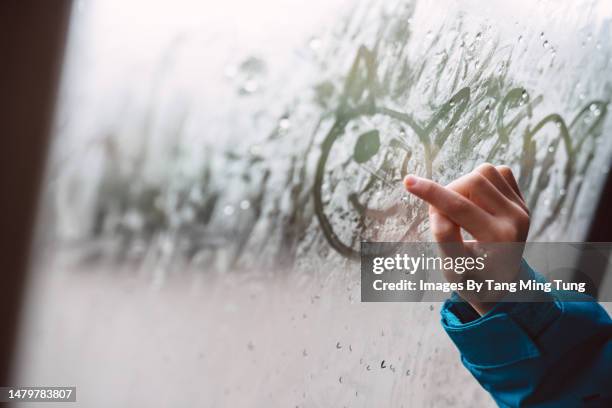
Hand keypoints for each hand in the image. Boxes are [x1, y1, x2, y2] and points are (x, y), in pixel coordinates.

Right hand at [403, 164, 529, 314]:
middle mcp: (516, 220)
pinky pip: (498, 172)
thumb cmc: (473, 278)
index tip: (408, 182)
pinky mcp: (521, 200)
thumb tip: (437, 211)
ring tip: (459, 209)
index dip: (431, 193)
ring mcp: (522, 208)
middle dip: (448, 191)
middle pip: (474, 181)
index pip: (460, 207)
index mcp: (498, 239)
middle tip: (441, 213)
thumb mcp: (453, 269)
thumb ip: (445, 240)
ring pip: (486, 171)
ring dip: (464, 185)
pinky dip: (480, 181)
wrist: (501, 283)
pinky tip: (475, 201)